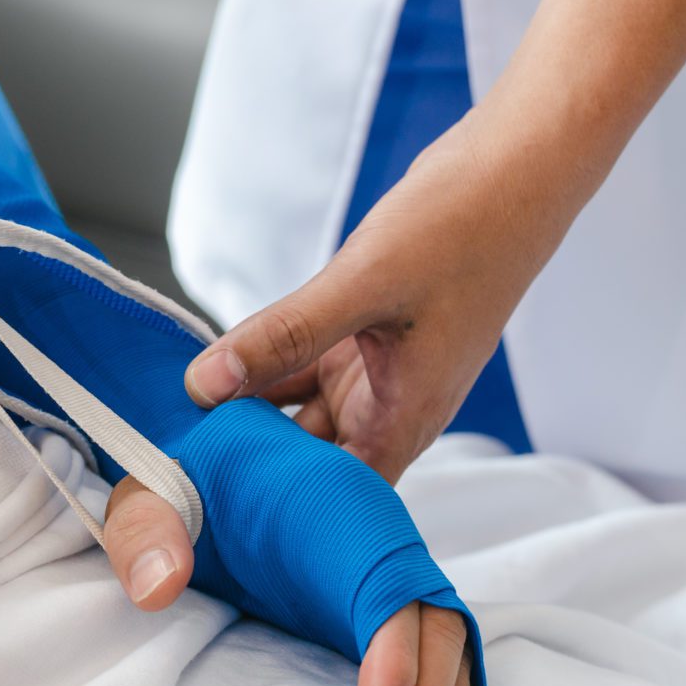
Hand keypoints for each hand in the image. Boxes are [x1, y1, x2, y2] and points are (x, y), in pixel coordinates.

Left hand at [101, 477, 489, 685]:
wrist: (210, 463)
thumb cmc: (186, 480)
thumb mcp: (154, 492)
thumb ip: (148, 530)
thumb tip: (160, 585)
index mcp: (337, 505)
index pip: (390, 585)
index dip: (399, 659)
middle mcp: (382, 537)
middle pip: (436, 628)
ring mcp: (390, 573)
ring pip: (446, 650)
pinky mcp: (383, 606)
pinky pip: (440, 654)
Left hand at [182, 118, 540, 482]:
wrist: (511, 170)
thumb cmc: (461, 229)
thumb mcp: (362, 285)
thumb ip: (283, 336)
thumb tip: (204, 384)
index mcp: (404, 419)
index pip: (337, 502)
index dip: (282, 514)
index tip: (212, 508)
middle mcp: (388, 409)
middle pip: (308, 466)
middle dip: (248, 468)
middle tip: (174, 465)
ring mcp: (374, 376)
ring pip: (296, 417)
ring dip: (245, 418)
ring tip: (178, 425)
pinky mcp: (361, 341)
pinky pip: (298, 371)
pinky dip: (260, 372)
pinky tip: (212, 369)